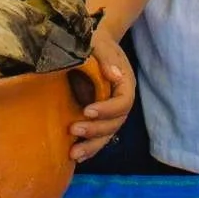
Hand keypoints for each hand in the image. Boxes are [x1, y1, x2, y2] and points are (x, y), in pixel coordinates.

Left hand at [69, 29, 132, 162]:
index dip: (107, 110)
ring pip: (107, 134)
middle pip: (115, 123)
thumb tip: (114, 75)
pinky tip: (77, 156)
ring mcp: (112, 111)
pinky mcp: (101, 117)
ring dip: (92, 145)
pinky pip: (99, 135)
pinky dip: (90, 146)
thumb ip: (105, 58)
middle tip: (74, 131)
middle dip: (95, 130)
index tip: (86, 110)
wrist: (94, 42)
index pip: (122, 103)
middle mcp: (121, 101)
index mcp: (125, 84)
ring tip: (73, 154)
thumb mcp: (99, 43)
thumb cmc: (96, 41)